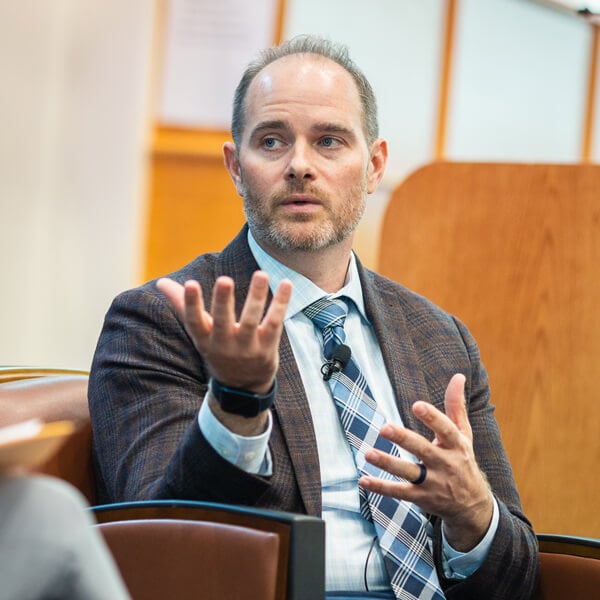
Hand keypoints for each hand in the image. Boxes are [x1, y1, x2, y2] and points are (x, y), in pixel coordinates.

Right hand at [157, 272, 291, 432]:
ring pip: (252, 320)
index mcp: (205, 339)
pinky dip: (281, 303)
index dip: (191, 304)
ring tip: (261, 274)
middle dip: (223, 301)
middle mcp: (225, 344)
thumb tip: (161, 283)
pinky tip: (287, 284)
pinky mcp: (267, 346)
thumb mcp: (200, 333)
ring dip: (257, 296)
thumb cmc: (219, 349)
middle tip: (225, 279)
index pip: (194, 322)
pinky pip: (275, 322)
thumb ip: (182, 305)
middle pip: (223, 321)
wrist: (244, 387)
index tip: (190, 284)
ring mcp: (247, 347)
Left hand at [359, 373, 493, 551]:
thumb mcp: (464, 434)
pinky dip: (381, 487)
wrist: (472, 506)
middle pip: (423, 450)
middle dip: (404, 439)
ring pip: (409, 472)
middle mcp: (445, 464)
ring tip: (368, 454)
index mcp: (456, 445)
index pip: (445, 430)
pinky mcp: (421, 497)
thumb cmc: (463, 460)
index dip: (432, 417)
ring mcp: (433, 483)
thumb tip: (458, 376)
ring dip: (388, 463)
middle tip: (385, 428)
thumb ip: (456, 406)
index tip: (417, 405)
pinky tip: (364, 480)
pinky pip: (399, 492)